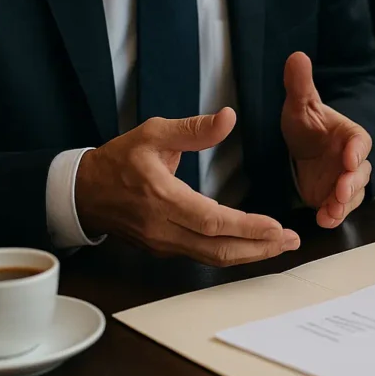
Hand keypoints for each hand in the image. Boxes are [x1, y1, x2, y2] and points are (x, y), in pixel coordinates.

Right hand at [75, 108, 299, 266]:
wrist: (83, 193)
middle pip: (218, 248)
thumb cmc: (119, 160)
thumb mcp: (153, 133)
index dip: (246, 227)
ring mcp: (163, 243)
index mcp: (162, 199)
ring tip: (280, 245)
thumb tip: (228, 117)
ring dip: (249, 254)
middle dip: (259, 247)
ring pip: (212, 258)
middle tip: (291, 240)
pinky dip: (231, 253)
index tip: (276, 227)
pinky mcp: (164, 249)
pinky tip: (252, 245)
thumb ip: (193, 129)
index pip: (212, 221)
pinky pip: (202, 256)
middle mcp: (164, 228)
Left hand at [281, 52, 373, 228]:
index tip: (348, 159)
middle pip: (360, 173)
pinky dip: (333, 216)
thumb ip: (300, 83)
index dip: (356, 151)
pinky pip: (338, 209)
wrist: (303, 147)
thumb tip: (297, 55)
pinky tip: (323, 220)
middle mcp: (353, 160)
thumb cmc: (308, 124)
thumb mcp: (300, 103)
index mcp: (351, 135)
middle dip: (352, 183)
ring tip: (330, 212)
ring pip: (352, 195)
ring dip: (343, 205)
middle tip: (340, 190)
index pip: (360, 142)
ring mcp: (345, 181)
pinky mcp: (333, 198)